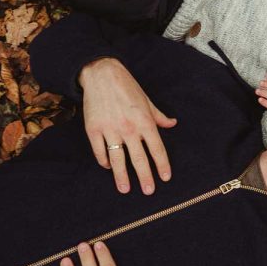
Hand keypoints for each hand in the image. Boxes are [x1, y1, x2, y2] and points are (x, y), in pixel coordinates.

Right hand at [79, 58, 175, 194]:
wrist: (101, 74)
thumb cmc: (127, 87)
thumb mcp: (147, 101)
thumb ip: (159, 116)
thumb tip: (173, 124)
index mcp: (145, 121)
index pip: (157, 148)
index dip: (162, 164)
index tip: (165, 178)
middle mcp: (129, 128)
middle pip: (139, 158)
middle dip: (145, 176)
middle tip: (149, 191)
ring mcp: (110, 130)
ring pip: (118, 159)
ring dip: (122, 175)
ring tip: (125, 189)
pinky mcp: (93, 129)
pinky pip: (99, 151)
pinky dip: (104, 161)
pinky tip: (108, 167)